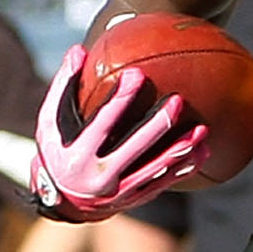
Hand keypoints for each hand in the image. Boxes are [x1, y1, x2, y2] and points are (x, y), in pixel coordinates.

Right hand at [29, 44, 207, 222]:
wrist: (60, 202)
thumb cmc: (57, 151)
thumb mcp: (50, 122)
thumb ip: (64, 87)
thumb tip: (78, 49)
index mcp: (78, 155)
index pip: (102, 124)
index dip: (120, 100)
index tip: (137, 74)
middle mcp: (100, 176)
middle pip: (136, 148)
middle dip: (158, 124)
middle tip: (178, 100)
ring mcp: (119, 191)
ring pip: (156, 169)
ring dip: (180, 150)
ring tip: (202, 130)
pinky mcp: (134, 198)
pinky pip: (163, 183)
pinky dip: (182, 168)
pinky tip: (202, 153)